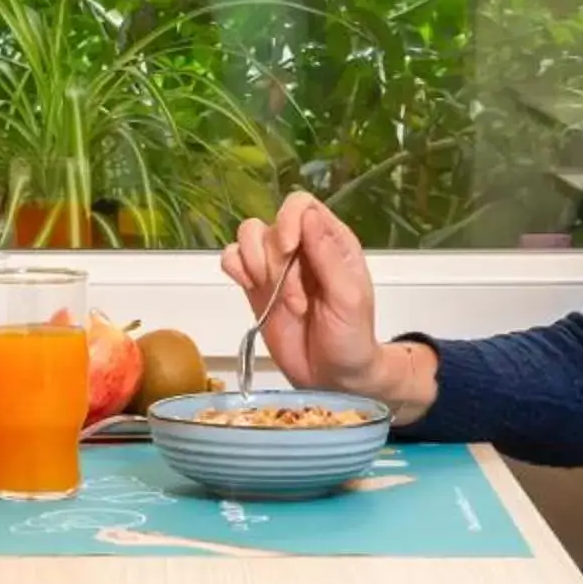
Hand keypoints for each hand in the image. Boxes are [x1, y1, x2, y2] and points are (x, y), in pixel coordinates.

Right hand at [224, 191, 391, 395]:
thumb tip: (308, 216)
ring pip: (248, 236)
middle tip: (295, 301)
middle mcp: (302, 247)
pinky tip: (250, 288)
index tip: (289, 251)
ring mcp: (276, 266)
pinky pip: (231, 259)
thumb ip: (328, 257)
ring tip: (278, 301)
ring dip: (256, 266)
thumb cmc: (350, 338)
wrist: (332, 377)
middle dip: (276, 262)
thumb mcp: (349, 298)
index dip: (289, 221)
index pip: (301, 206)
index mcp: (332, 242)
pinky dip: (235, 268)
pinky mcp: (255, 286)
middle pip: (271, 224)